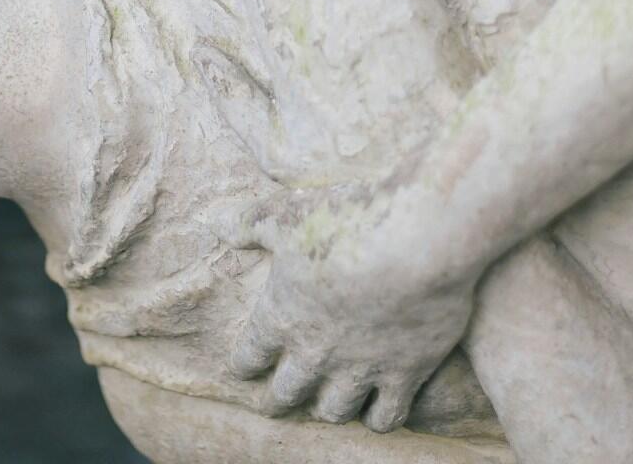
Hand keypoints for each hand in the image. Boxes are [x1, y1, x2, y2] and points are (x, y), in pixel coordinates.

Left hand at [228, 191, 476, 431]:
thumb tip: (215, 223)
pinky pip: (386, 416)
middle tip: (277, 403)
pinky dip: (378, 418)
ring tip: (328, 405)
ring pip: (334, 410)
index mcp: (281, 318)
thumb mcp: (285, 215)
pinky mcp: (405, 374)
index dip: (244, 364)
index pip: (249, 357)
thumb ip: (248, 224)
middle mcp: (316, 353)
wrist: (416, 240)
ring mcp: (361, 369)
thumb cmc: (346, 222)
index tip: (244, 368)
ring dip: (328, 408)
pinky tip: (377, 411)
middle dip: (278, 400)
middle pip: (286, 393)